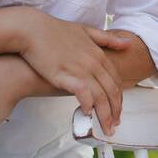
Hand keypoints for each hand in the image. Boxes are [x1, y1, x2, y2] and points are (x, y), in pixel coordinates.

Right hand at [17, 9, 131, 133]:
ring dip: (105, 115)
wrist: (29, 30)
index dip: (119, 97)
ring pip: (101, 96)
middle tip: (115, 124)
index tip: (117, 109)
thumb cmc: (53, 31)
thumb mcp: (84, 30)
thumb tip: (127, 44)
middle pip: (112, 91)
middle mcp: (93, 62)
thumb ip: (106, 39)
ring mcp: (80, 68)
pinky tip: (86, 113)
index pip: (116, 80)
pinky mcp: (65, 75)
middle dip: (115, 110)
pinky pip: (83, 94)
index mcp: (98, 53)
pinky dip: (88, 105)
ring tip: (106, 128)